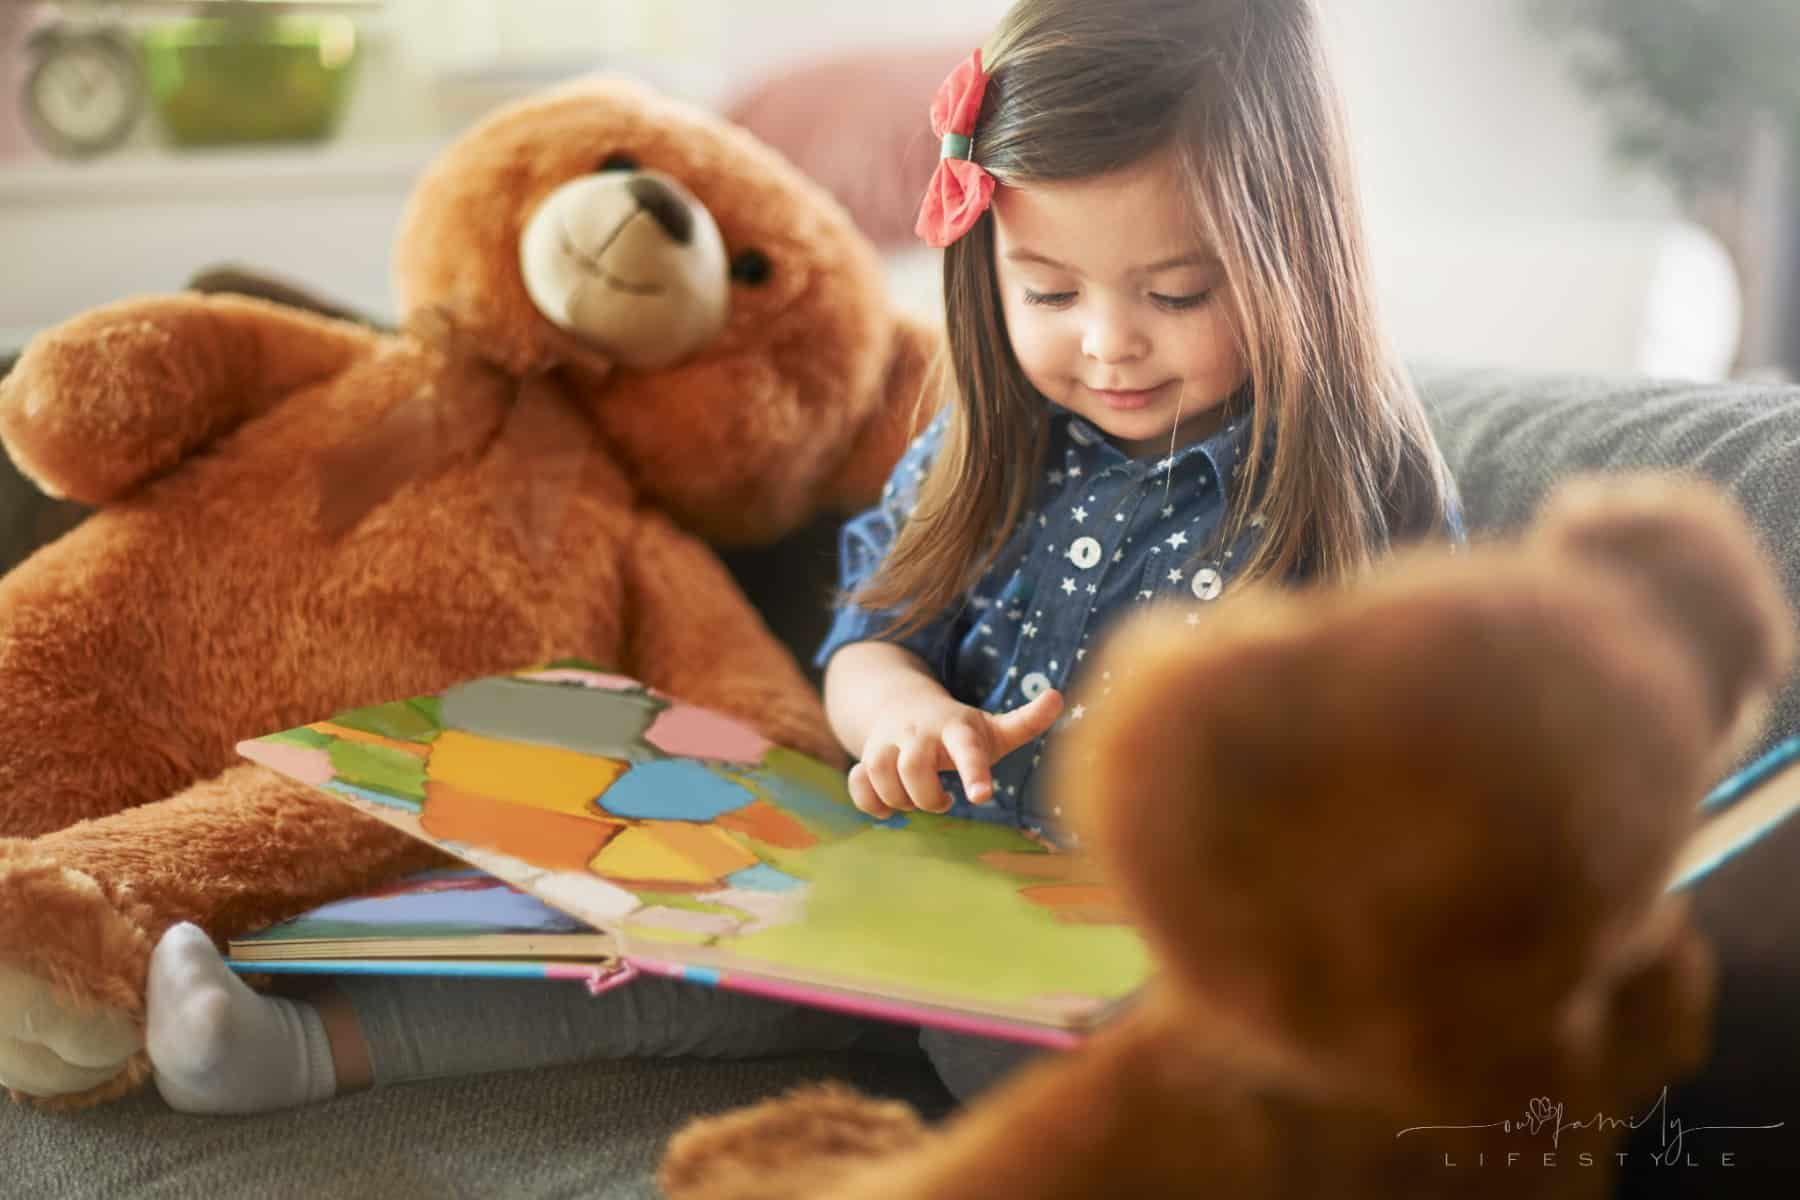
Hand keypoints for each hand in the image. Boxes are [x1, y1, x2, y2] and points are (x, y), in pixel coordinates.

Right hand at [847, 689, 1063, 817]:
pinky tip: (888, 807)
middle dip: (927, 797)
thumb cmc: (959, 728)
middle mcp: (919, 731)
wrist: (904, 704)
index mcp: (956, 726)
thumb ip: (1027, 720)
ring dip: (900, 800)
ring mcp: (888, 741)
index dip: (974, 772)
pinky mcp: (867, 756)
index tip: (980, 797)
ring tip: (918, 801)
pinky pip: (858, 782)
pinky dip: (869, 801)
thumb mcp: (992, 726)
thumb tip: (1060, 697)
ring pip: (880, 773)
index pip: (967, 748)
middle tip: (945, 801)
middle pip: (913, 767)